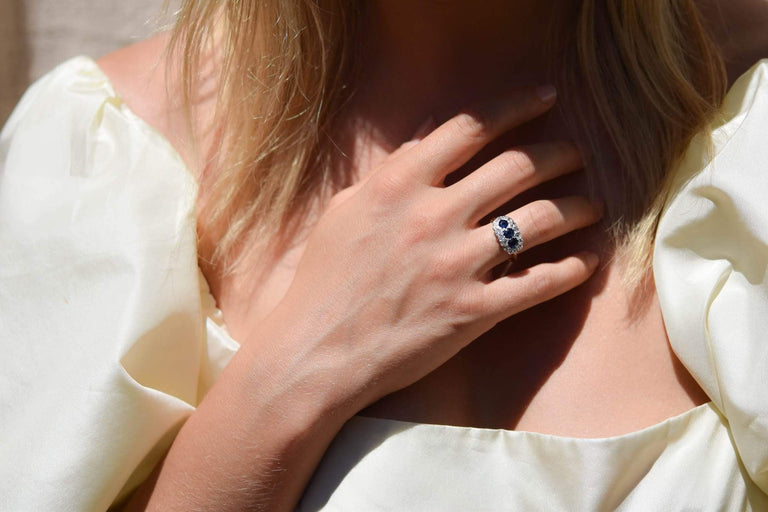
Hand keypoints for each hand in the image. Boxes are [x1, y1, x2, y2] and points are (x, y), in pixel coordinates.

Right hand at [267, 86, 601, 411]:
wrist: (317, 351)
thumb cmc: (324, 280)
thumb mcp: (345, 210)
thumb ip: (390, 170)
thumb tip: (429, 133)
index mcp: (400, 184)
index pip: (470, 128)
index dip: (516, 106)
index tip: (546, 98)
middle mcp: (434, 216)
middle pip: (517, 167)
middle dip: (559, 153)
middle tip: (577, 154)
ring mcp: (457, 265)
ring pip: (539, 221)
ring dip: (576, 207)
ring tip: (592, 205)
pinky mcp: (473, 311)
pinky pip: (539, 284)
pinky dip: (572, 269)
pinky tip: (587, 260)